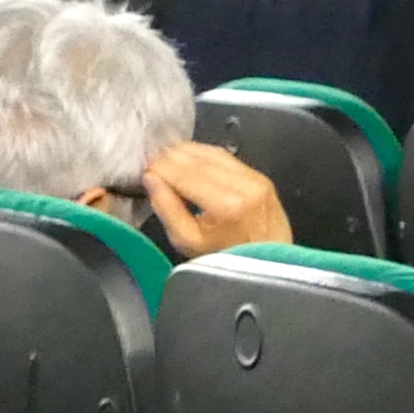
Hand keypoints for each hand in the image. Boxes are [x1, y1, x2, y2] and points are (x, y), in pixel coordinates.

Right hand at [134, 141, 290, 255]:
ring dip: (186, 153)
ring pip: (212, 152)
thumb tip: (150, 179)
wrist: (269, 260)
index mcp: (225, 204)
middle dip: (170, 158)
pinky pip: (226, 157)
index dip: (160, 168)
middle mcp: (243, 185)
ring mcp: (255, 178)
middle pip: (197, 159)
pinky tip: (190, 159)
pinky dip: (204, 155)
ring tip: (167, 160)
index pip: (183, 174)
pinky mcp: (259, 176)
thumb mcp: (187, 241)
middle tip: (152, 165)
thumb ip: (166, 208)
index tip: (144, 171)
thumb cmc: (225, 256)